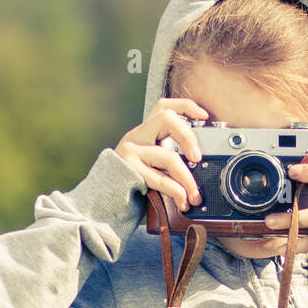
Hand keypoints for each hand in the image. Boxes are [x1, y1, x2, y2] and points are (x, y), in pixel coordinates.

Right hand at [114, 97, 207, 211]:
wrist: (104, 198)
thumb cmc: (130, 182)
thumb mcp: (148, 162)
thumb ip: (165, 155)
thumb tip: (197, 164)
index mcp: (143, 132)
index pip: (163, 106)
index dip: (185, 106)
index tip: (203, 116)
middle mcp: (136, 137)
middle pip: (167, 119)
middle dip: (189, 136)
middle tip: (198, 157)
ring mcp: (131, 152)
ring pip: (169, 156)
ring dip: (188, 179)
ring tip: (195, 194)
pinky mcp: (130, 170)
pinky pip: (161, 179)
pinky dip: (177, 192)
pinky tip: (182, 201)